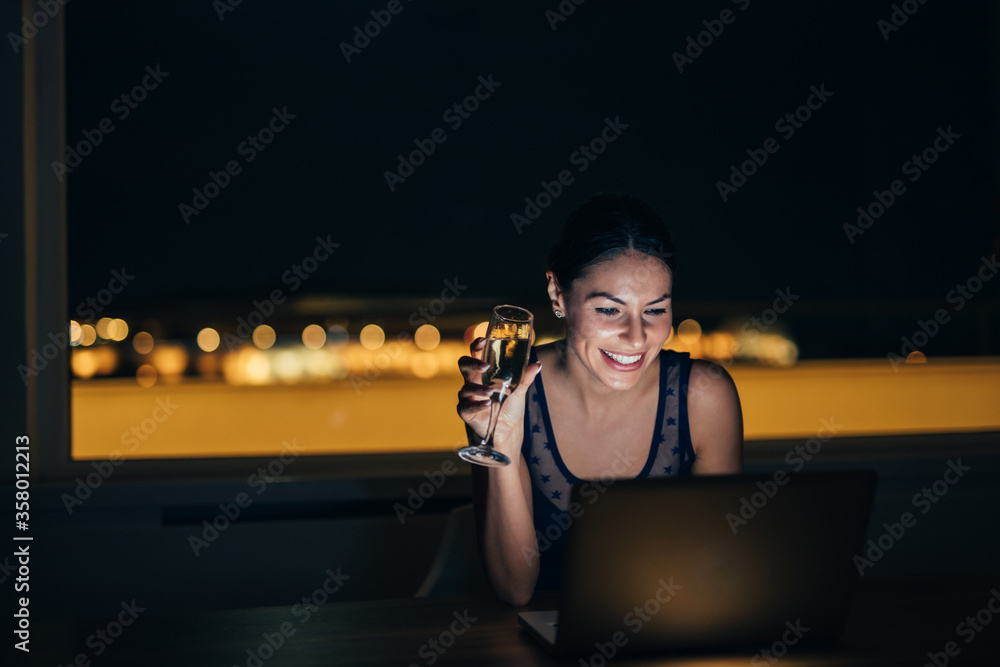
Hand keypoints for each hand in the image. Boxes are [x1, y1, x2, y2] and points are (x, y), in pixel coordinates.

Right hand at [457, 337, 541, 456]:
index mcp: (483, 373)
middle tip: (485, 366)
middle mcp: (473, 382)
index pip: (475, 354)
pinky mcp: (466, 413)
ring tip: (491, 392)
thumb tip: (537, 364)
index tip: (482, 340)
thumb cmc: (510, 408)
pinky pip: (465, 407)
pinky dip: (476, 405)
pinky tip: (488, 404)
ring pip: (465, 388)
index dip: (476, 346)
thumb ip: (526, 377)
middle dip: (472, 363)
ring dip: (478, 389)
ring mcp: (468, 397)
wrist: (509, 432)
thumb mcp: (520, 390)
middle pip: (463, 365)